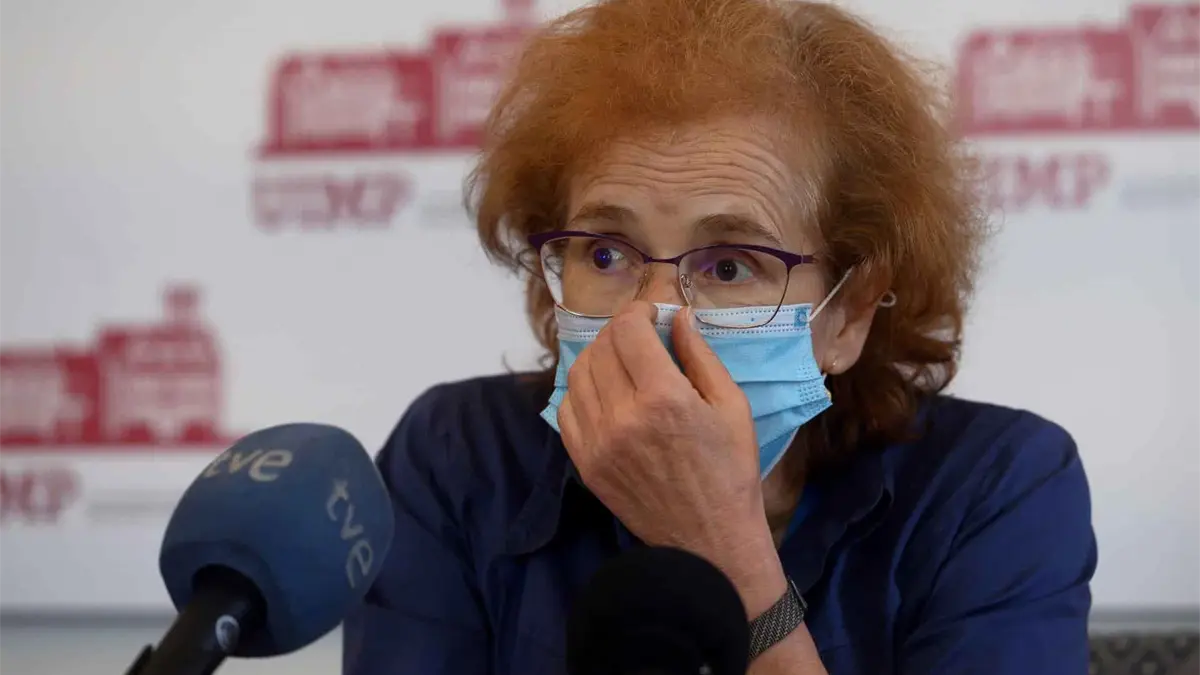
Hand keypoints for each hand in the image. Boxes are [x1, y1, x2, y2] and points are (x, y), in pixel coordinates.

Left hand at [558, 301, 785, 613]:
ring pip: (578, 375)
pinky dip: (582, 390)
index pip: (628, 330)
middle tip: (639, 335)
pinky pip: (567, 410)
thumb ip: (699, 356)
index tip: (650, 313)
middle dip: (619, 331)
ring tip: (622, 361)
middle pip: (600, 348)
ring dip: (598, 356)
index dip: (637, 312)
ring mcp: (597, 442)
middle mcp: (623, 416)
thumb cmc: (730, 471)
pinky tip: (605, 392)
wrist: (709, 541)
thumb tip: (678, 316)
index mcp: (664, 398)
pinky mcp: (585, 463)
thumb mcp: (732, 406)